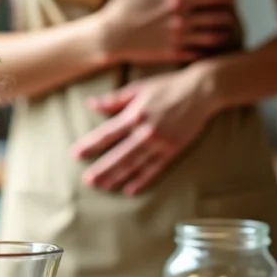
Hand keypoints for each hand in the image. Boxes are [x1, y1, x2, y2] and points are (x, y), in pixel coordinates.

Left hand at [70, 66, 216, 195]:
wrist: (202, 91)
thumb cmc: (167, 86)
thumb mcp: (138, 88)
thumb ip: (114, 100)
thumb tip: (90, 104)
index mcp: (134, 115)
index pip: (107, 134)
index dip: (90, 145)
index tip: (75, 155)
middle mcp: (145, 131)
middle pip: (119, 154)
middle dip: (102, 168)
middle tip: (87, 181)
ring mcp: (160, 143)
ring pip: (135, 165)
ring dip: (118, 177)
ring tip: (103, 187)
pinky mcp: (173, 150)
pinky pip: (155, 169)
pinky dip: (142, 180)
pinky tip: (130, 190)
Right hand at [98, 0, 235, 65]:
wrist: (108, 37)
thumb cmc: (120, 7)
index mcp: (176, 0)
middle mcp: (182, 20)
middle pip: (217, 17)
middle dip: (228, 15)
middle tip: (231, 15)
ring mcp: (179, 38)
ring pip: (213, 37)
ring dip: (223, 33)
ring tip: (227, 31)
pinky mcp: (173, 54)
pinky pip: (199, 53)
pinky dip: (209, 50)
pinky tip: (211, 48)